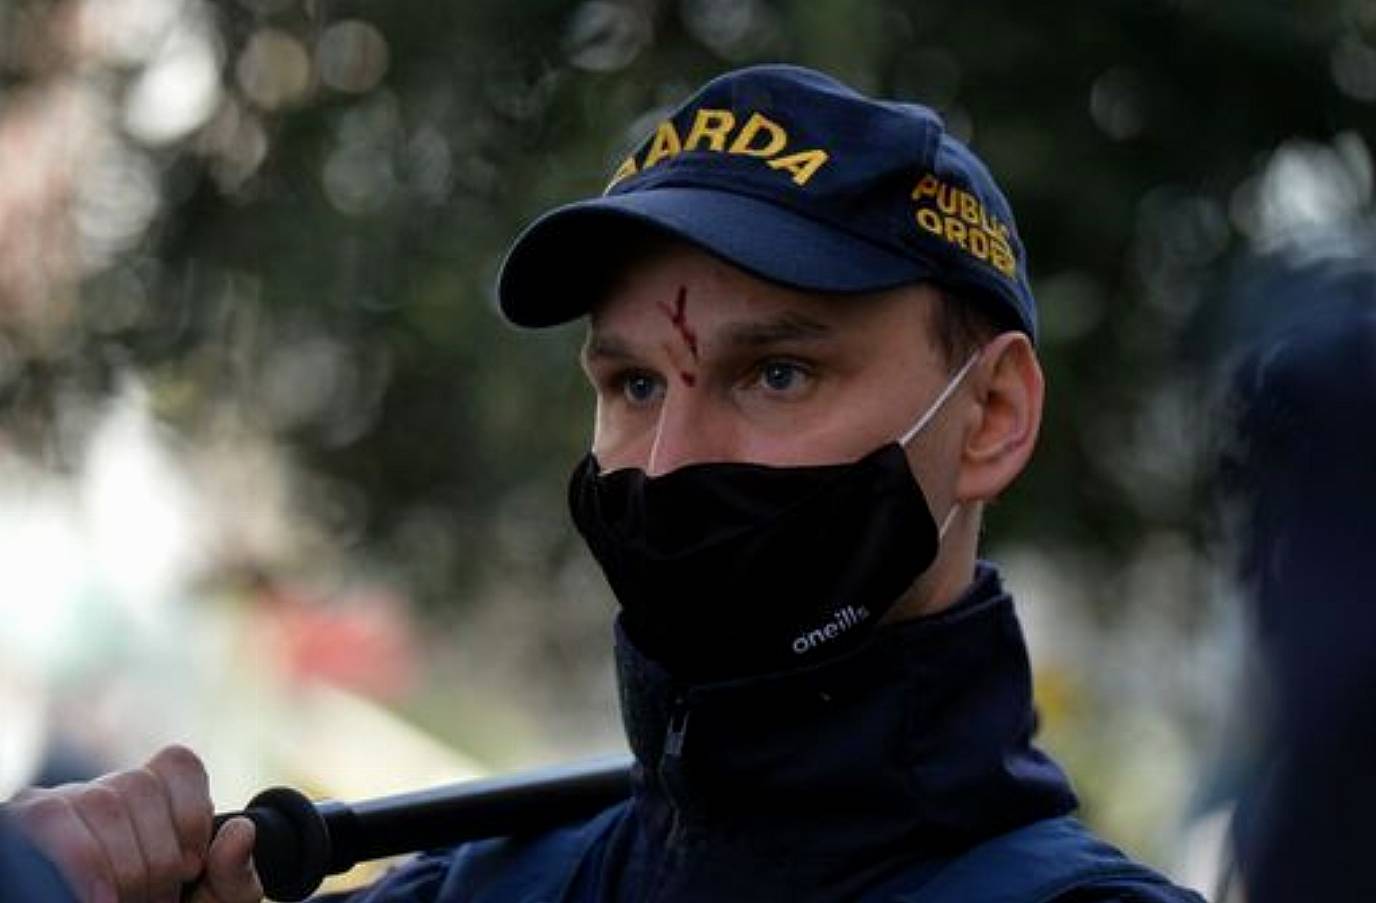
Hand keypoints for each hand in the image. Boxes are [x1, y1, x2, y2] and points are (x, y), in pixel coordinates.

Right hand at [6, 745, 262, 902]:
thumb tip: (241, 831)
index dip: (191, 812)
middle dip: (155, 856)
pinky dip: (82, 862)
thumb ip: (234, 874)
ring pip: (102, 801)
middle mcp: (106, 794)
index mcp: (153, 802)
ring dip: (122, 865)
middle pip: (139, 786)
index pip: (177, 764)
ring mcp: (62, 805)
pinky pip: (51, 818)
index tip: (192, 867)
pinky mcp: (23, 824)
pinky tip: (100, 900)